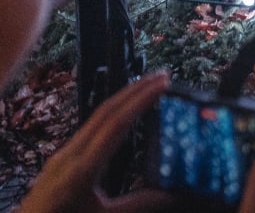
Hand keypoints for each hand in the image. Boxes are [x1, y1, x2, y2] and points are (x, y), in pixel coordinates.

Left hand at [16, 71, 172, 212]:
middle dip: (135, 89)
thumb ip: (138, 204)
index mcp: (81, 171)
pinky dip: (111, 113)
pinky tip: (123, 114)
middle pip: (105, 112)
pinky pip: (89, 128)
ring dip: (123, 98)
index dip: (142, 100)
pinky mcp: (59, 160)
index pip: (116, 124)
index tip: (164, 83)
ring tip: (147, 87)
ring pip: (95, 117)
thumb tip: (173, 194)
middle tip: (162, 75)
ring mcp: (61, 155)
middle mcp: (69, 156)